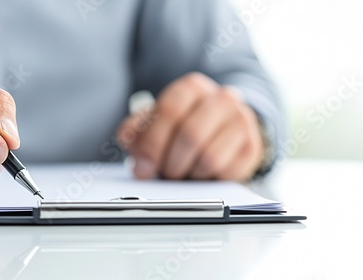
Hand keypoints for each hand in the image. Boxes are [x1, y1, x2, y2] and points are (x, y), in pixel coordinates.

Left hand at [117, 73, 263, 180]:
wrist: (221, 132)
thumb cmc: (181, 127)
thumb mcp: (153, 125)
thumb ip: (136, 131)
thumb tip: (130, 144)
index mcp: (191, 87)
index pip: (170, 111)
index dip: (152, 143)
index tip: (143, 167)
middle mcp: (221, 98)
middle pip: (191, 135)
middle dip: (171, 163)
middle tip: (164, 174)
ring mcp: (241, 120)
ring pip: (209, 157)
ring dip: (189, 173)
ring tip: (183, 172)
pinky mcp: (252, 146)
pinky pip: (227, 173)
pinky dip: (209, 180)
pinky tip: (202, 173)